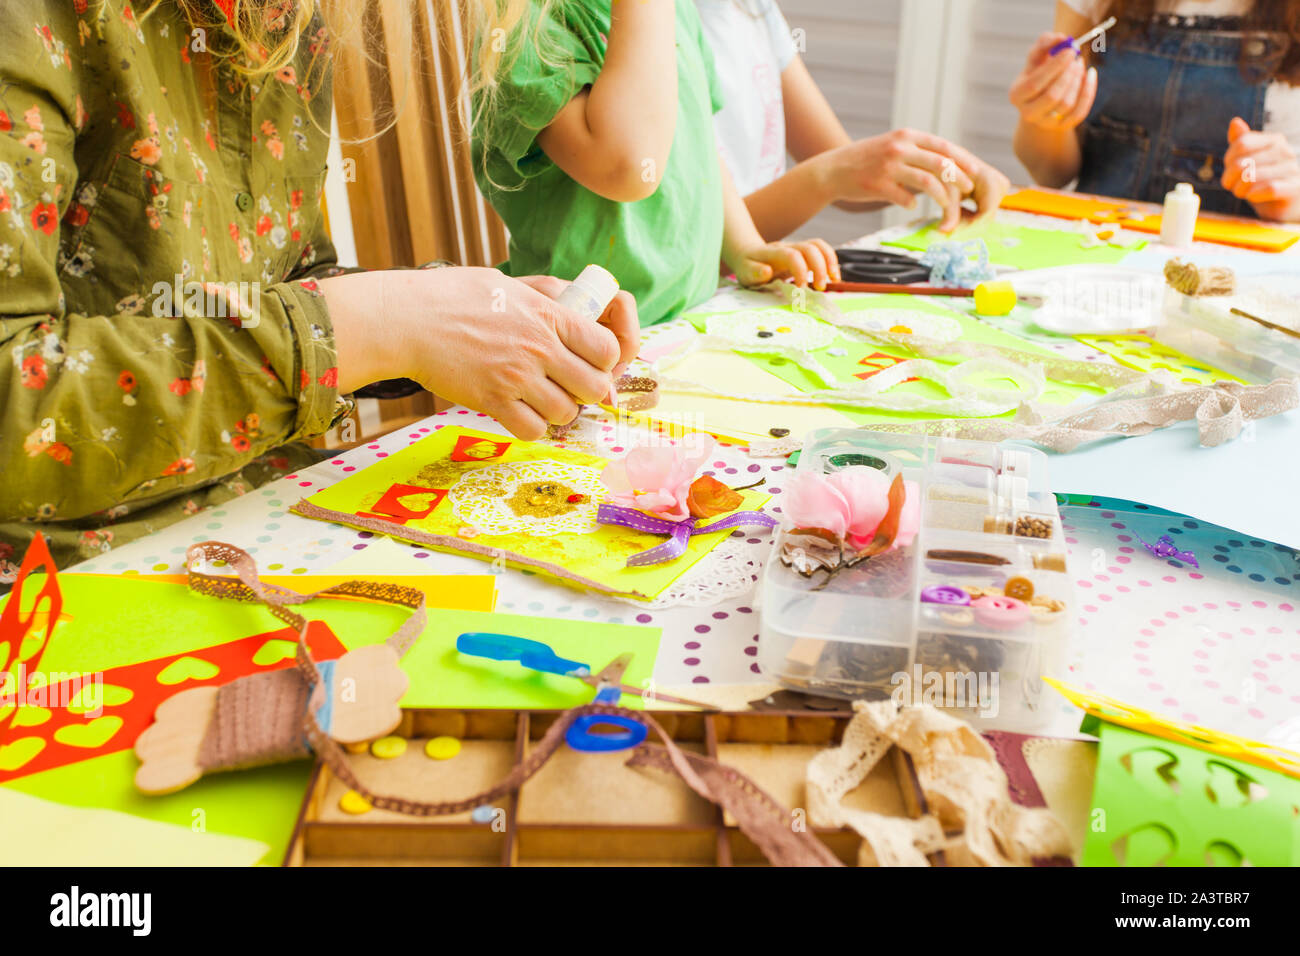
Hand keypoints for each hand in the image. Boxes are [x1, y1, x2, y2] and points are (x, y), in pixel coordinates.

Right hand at [326, 267, 632, 439]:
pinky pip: (533, 429)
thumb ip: (546, 296)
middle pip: (594, 386)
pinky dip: (531, 426)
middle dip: (586, 390)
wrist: (407, 320)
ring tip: (540, 399)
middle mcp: (539, 347)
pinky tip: (518, 412)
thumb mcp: (509, 283)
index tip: (589, 361)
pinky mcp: (492, 401)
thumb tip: (577, 303)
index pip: (607, 348)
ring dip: (558, 410)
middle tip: (568, 385)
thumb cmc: (453, 296)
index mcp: (548, 315)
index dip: (605, 360)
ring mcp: (516, 377)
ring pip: (566, 412)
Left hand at [730, 238, 840, 289]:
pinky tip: (833, 277)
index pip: (792, 255)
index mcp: (773, 253)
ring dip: (830, 262)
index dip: (801, 271)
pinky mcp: (804, 253)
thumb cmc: (748, 266)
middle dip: (820, 268)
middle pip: (810, 248)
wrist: (749, 254)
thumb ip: (755, 272)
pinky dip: (831, 262)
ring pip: (819, 246)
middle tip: (820, 288)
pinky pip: (821, 251)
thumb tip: (766, 272)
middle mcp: (788, 246)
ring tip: (834, 280)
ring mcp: (797, 248)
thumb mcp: (745, 272)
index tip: (801, 289)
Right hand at [824, 129, 1009, 230]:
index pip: (944, 147)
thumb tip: (948, 166)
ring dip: (942, 198)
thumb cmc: (867, 161)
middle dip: (959, 180)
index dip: (963, 161)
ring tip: (945, 207)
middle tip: (968, 192)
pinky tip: (911, 207)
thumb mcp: (893, 146)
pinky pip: (905, 198)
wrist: (832, 170)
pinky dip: (912, 204)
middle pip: (941, 164)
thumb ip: (918, 152)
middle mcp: (899, 148)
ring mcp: (888, 167)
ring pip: (928, 182)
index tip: (975, 174)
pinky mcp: (878, 185)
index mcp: (907, 136)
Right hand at [1010, 32, 1096, 132]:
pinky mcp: (1062, 127)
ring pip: (1067, 103)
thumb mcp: (1037, 57)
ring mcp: (1045, 122)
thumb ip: (1045, 43)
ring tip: (1080, 64)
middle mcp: (1028, 112)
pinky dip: (1089, 91)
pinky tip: (1091, 74)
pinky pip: (1080, 111)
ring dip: (1078, 80)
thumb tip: (1060, 38)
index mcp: (1017, 94)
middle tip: (1077, 57)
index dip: (1054, 67)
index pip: (1034, 84)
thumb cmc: (1039, 72)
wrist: (1042, 98)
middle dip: (1068, 75)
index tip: (1070, 50)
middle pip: (1052, 96)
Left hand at [1222, 116, 1299, 221]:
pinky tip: (1254, 196)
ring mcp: (1292, 168)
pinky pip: (1270, 188)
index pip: (1242, 143)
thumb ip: (1241, 142)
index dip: (1229, 160)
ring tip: (1244, 192)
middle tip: (1235, 186)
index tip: (1229, 171)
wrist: (1283, 204)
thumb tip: (1235, 121)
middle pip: (1242, 162)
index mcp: (1274, 140)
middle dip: (1231, 179)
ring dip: (1240, 189)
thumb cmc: (1262, 181)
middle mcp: (1285, 151)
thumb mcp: (1248, 161)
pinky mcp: (1296, 187)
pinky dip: (1255, 194)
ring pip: (1253, 176)